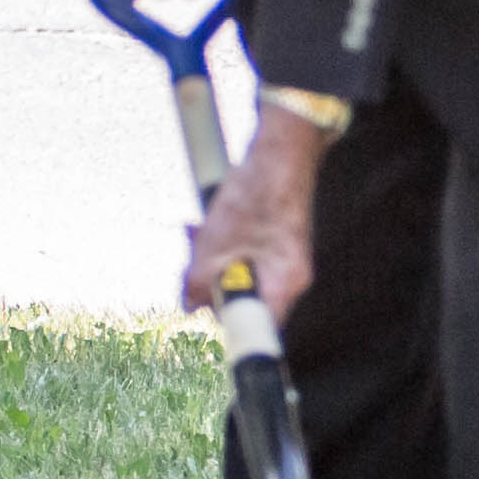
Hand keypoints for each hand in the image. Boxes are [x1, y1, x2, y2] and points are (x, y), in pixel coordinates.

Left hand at [186, 106, 328, 320]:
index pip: (255, 327)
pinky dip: (226, 243)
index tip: (204, 306)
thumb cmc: (256, 194)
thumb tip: (189, 305)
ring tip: (197, 231)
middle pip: (244, 298)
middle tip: (191, 260)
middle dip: (210, 279)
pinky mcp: (277, 241)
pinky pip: (247, 254)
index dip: (225, 320)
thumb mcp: (214, 244)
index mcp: (284, 285)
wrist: (279, 151)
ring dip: (213, 257)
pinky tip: (210, 224)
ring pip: (241, 273)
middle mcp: (290, 277)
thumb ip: (198, 282)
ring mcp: (285, 259)